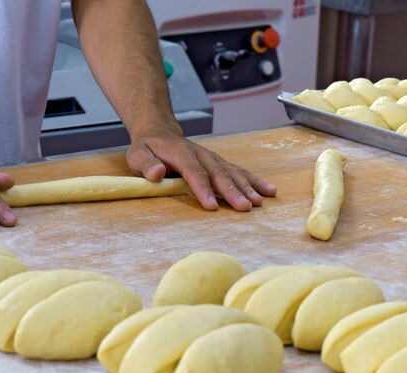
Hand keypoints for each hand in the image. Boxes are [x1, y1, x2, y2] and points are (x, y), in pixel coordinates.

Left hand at [126, 134, 276, 210]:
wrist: (160, 132)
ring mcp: (213, 158)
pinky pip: (239, 171)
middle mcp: (202, 155)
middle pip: (219, 174)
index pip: (194, 173)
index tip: (212, 206)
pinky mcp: (220, 163)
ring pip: (233, 172)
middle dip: (233, 191)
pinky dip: (254, 181)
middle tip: (245, 207)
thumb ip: (146, 164)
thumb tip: (156, 173)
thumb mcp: (137, 154)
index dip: (204, 189)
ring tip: (259, 202)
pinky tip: (268, 191)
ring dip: (247, 187)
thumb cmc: (148, 148)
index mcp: (181, 154)